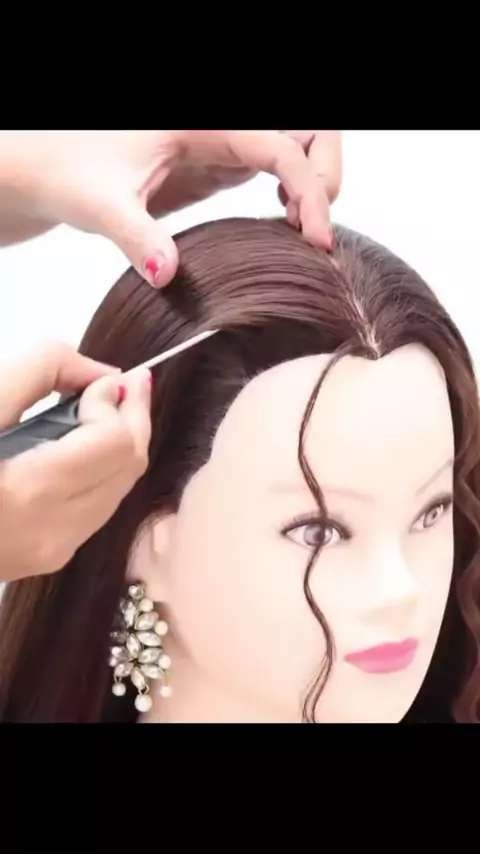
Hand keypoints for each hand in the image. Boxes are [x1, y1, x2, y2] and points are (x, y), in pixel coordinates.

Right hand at [0, 342, 151, 581]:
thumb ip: (38, 371)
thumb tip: (101, 376)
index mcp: (26, 491)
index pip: (114, 444)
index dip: (120, 405)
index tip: (110, 378)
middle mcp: (49, 533)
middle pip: (128, 470)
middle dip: (135, 422)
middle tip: (131, 384)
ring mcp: (49, 553)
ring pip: (117, 494)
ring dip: (121, 448)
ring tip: (109, 408)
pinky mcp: (44, 560)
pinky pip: (94, 511)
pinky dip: (101, 474)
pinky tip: (84, 446)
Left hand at [24, 130, 341, 286]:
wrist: (57, 175)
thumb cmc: (75, 177)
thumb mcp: (104, 208)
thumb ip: (138, 239)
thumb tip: (167, 275)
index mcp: (203, 124)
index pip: (281, 145)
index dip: (310, 189)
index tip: (316, 241)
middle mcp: (222, 126)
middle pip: (308, 129)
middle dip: (326, 172)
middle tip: (315, 229)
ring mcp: (227, 142)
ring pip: (301, 142)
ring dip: (317, 179)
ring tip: (305, 228)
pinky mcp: (223, 162)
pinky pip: (280, 164)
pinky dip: (298, 189)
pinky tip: (288, 223)